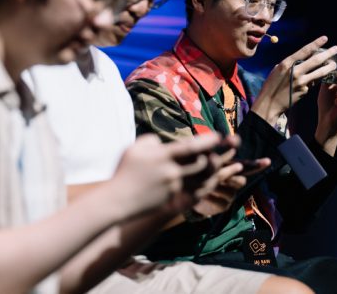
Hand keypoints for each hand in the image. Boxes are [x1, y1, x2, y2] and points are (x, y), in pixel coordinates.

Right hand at [109, 133, 231, 218]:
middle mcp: (171, 172)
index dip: (207, 141)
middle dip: (210, 158)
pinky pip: (191, 190)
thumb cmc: (124, 171)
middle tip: (212, 153)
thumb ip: (151, 140)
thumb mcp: (134, 149)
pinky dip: (197, 184)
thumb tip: (163, 142)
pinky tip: (199, 180)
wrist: (118, 200)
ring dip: (208, 172)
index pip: (190, 146)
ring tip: (209, 166)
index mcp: (162, 156)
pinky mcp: (173, 199)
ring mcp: (174, 187)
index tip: (218, 137)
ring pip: (200, 179)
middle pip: (201, 164)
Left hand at [192, 152, 270, 217]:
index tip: (268, 161)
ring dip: (217, 187)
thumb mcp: (204, 161)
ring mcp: (231, 195)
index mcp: (231, 168)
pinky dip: (211, 197)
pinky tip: (202, 195)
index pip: (247, 166)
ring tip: (202, 183)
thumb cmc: (195, 173)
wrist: (185, 193)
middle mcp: (234, 182)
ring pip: (231, 191)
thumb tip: (233, 143)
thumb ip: (220, 154)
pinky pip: (221, 201)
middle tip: (218, 173)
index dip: (257, 164)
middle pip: (240, 180)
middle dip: (230, 176)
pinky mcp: (224, 206)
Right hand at [251, 36, 336, 125]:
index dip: (316, 43)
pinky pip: (314, 82)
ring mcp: (301, 82)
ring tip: (334, 64)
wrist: (269, 103)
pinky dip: (319, 78)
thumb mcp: (277, 70)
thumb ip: (289, 64)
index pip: (305, 50)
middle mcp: (295, 71)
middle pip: (316, 60)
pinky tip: (323, 76)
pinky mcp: (304, 91)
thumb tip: (301, 58)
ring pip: (320, 72)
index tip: (325, 38)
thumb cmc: (271, 85)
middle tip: (336, 48)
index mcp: (287, 63)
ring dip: (329, 67)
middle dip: (328, 53)